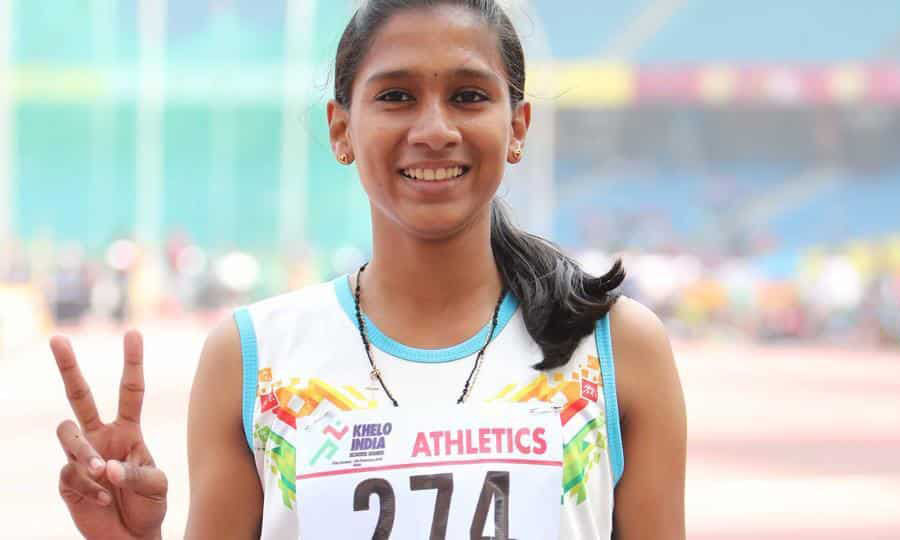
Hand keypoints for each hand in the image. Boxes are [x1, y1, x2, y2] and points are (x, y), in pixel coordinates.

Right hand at [50, 330, 166, 539]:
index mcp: (128, 430)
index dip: (132, 362)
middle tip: (57, 339)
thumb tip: (107, 467)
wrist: (131, 537)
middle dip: (68, 367)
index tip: (133, 333)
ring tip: (101, 471)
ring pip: (67, 433)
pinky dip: (88, 486)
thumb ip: (136, 473)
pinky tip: (102, 498)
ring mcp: (82, 456)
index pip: (130, 390)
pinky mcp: (67, 479)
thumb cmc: (149, 505)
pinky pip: (70, 472)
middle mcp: (101, 436)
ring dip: (84, 451)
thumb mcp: (156, 486)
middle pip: (80, 395)